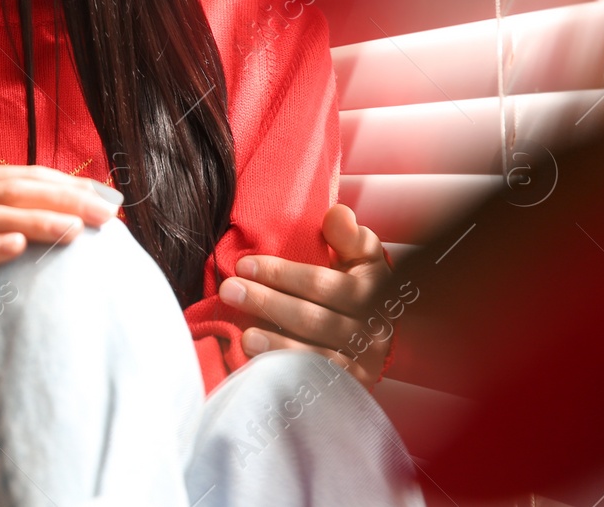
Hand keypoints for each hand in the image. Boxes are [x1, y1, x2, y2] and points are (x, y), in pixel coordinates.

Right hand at [0, 164, 121, 357]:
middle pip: (15, 191)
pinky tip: (18, 247)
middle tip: (103, 215)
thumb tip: (94, 208)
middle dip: (63, 201)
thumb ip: (32, 212)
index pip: (28, 175)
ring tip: (74, 231)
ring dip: (37, 222)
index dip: (69, 184)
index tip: (109, 200)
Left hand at [217, 203, 394, 389]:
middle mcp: (373, 330)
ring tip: (244, 335)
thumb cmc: (356, 284)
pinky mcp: (351, 387)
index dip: (282, 274)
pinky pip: (316, 382)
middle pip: (314, 320)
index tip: (243, 264)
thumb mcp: (360, 256)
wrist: (374, 335)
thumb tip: (337, 215)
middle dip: (268, 303)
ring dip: (277, 345)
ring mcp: (363, 363)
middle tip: (229, 290)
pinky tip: (260, 366)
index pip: (323, 285)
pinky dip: (288, 373)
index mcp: (374, 291)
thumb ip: (349, 236)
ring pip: (316, 355)